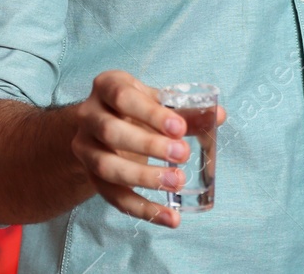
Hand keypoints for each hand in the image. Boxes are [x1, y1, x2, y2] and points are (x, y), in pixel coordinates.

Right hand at [71, 70, 226, 228]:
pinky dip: (143, 210)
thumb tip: (218, 115)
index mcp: (107, 86)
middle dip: (148, 145)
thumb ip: (185, 111)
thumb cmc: (136, 108)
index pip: (123, 97)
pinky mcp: (92, 177)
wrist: (102, 126)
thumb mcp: (156, 102)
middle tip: (182, 153)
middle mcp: (89, 115)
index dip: (151, 113)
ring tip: (177, 181)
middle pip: (111, 131)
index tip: (180, 127)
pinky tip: (170, 217)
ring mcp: (85, 147)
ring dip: (143, 177)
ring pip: (107, 166)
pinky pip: (113, 197)